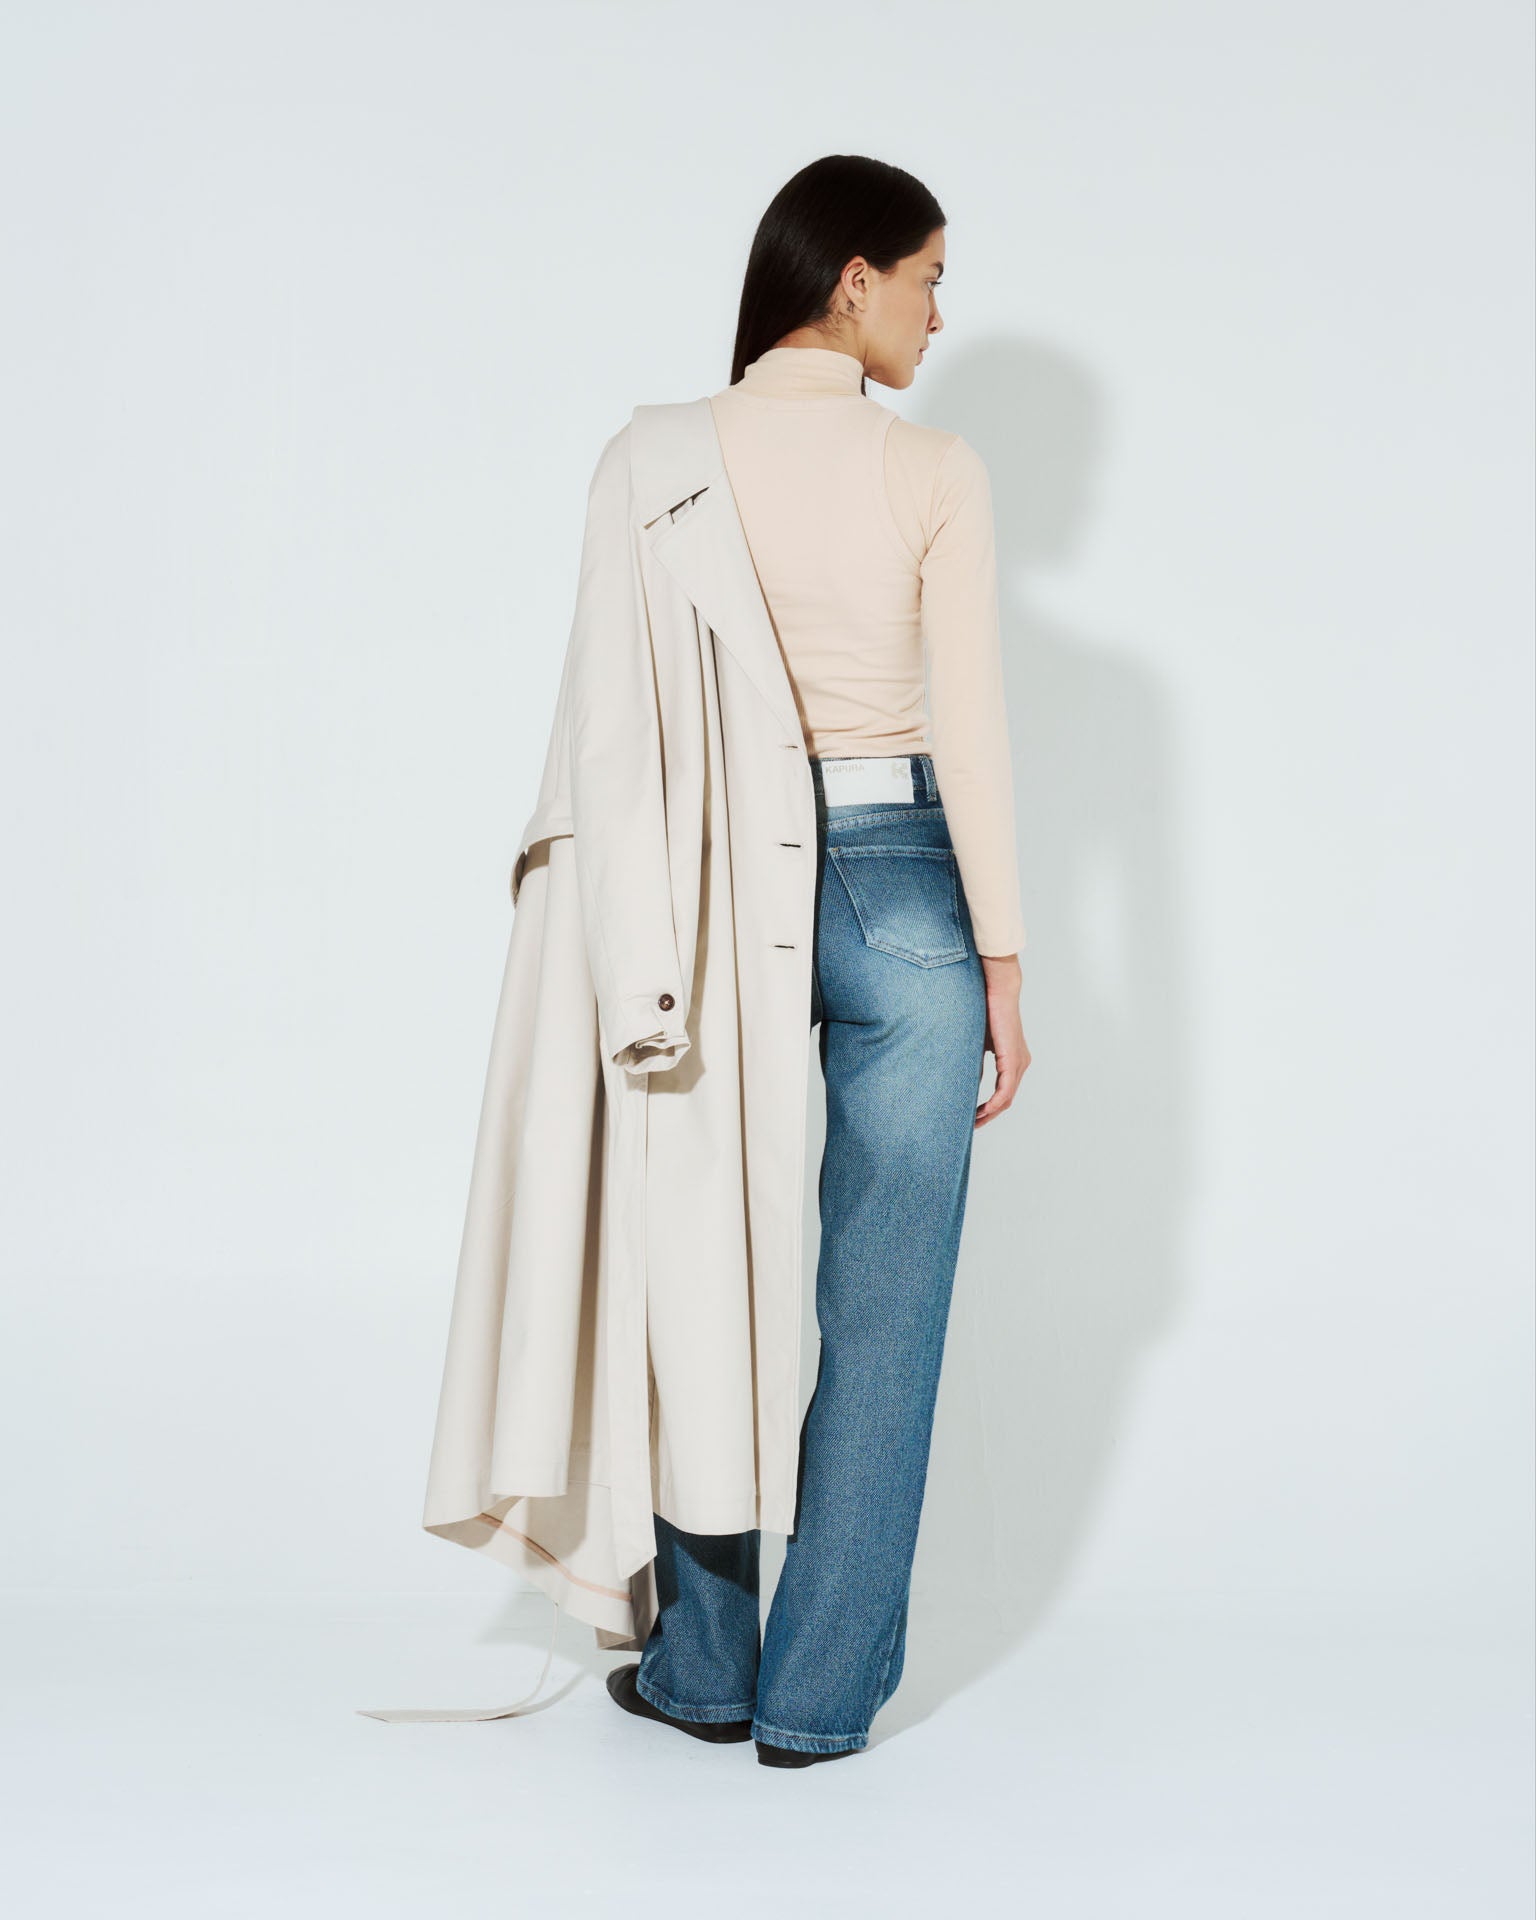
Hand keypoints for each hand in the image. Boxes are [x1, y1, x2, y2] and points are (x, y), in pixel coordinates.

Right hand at [975, 952, 1029, 1127]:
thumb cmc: (984, 1009)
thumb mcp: (976, 1043)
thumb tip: (964, 1082)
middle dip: (988, 1115)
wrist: (996, 989)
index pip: (1004, 1091)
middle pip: (1006, 1100)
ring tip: (973, 1122)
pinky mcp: (1013, 1060)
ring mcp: (1019, 1062)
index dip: (989, 1107)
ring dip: (990, 1113)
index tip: (973, 1116)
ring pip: (1007, 1098)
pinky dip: (994, 1103)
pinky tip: (982, 1111)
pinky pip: (1006, 1090)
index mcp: (1014, 1059)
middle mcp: (1021, 1063)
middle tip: (971, 1125)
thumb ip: (974, 1063)